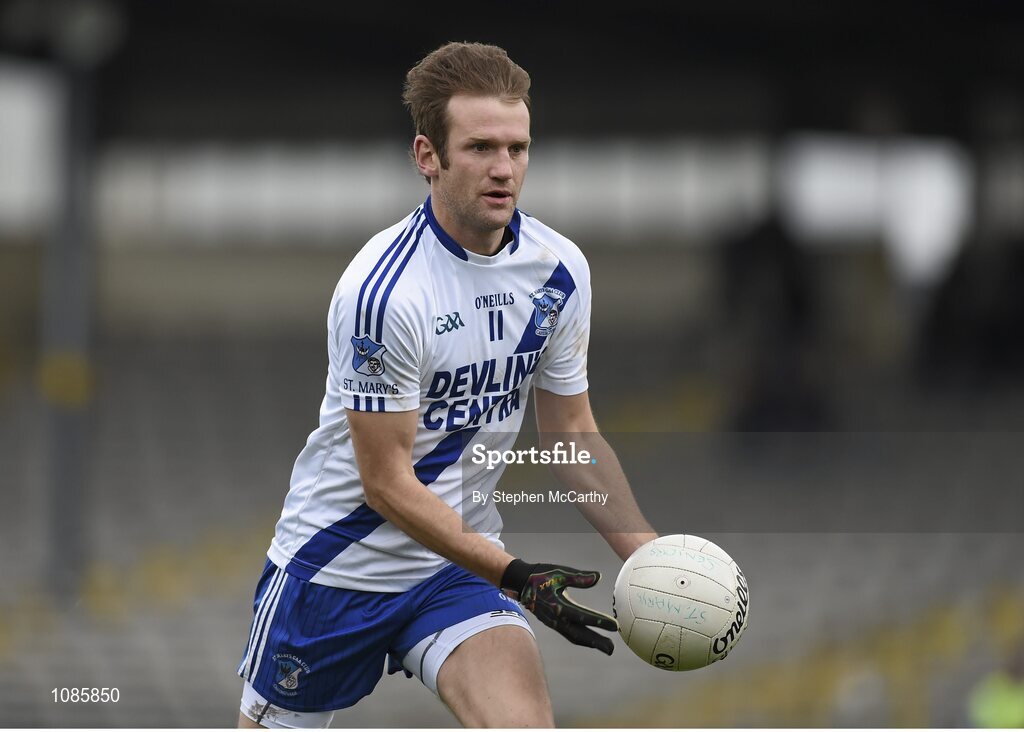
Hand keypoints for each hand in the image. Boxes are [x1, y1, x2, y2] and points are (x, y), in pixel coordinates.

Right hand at [500, 559, 617, 654]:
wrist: (521, 583)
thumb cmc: (542, 576)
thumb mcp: (560, 573)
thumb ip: (579, 577)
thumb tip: (598, 577)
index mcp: (559, 605)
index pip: (583, 616)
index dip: (599, 621)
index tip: (614, 626)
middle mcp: (557, 618)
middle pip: (580, 634)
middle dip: (597, 641)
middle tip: (612, 648)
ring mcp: (554, 623)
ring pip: (575, 637)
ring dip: (591, 643)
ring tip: (607, 648)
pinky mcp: (553, 624)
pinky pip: (570, 635)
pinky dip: (582, 639)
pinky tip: (592, 641)